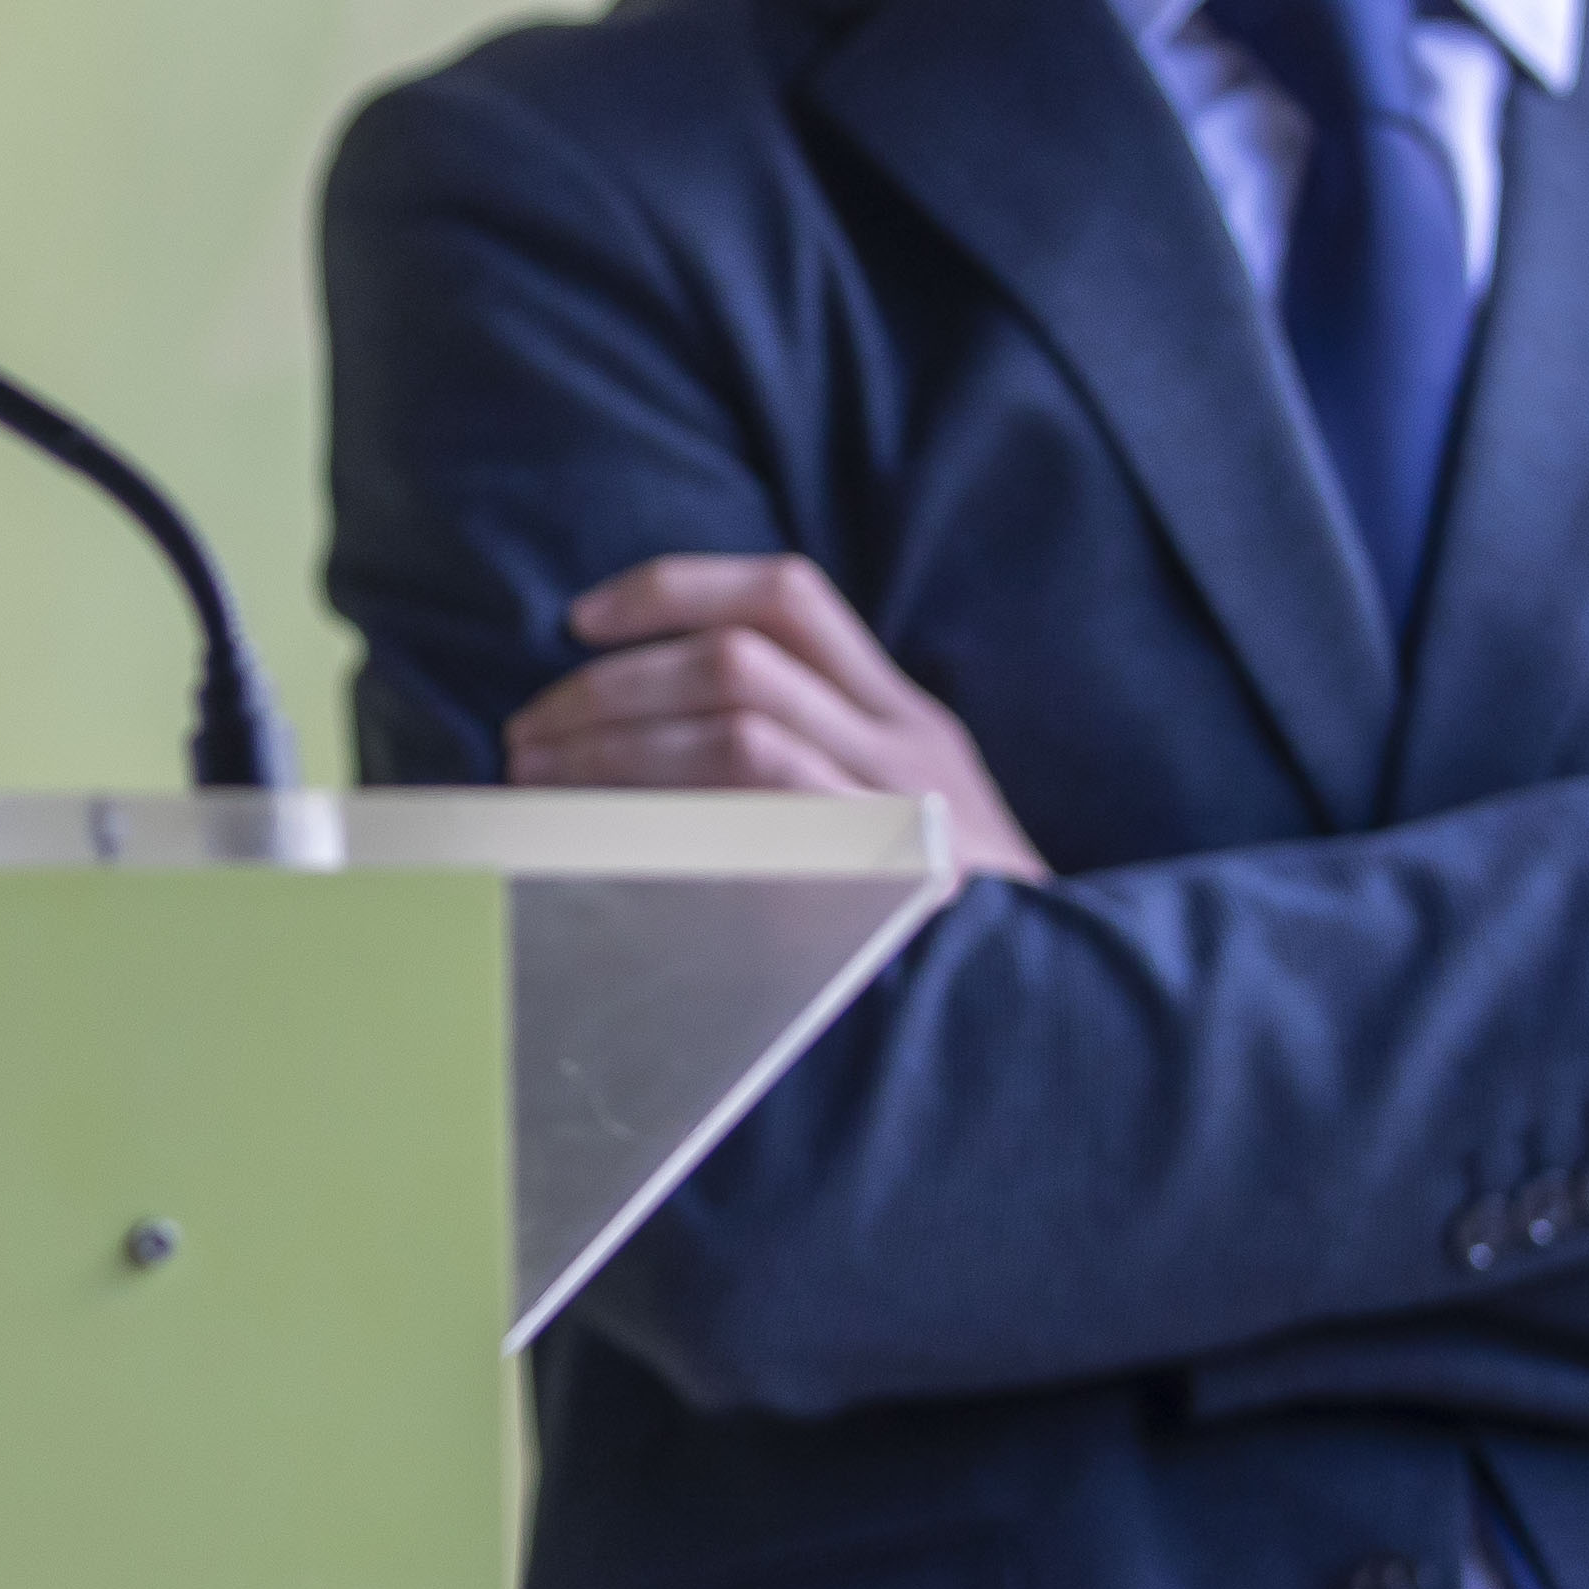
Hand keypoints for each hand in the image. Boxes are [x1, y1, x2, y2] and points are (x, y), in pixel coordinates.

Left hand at [508, 554, 1049, 880]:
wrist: (1059, 1003)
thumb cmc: (952, 920)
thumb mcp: (902, 819)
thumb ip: (813, 766)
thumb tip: (643, 750)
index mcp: (904, 715)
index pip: (789, 595)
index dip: (676, 585)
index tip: (581, 617)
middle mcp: (904, 741)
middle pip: (739, 653)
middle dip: (612, 683)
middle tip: (529, 731)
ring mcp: (897, 801)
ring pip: (739, 715)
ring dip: (619, 738)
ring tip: (542, 778)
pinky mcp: (885, 867)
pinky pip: (765, 800)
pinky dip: (674, 798)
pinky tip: (609, 829)